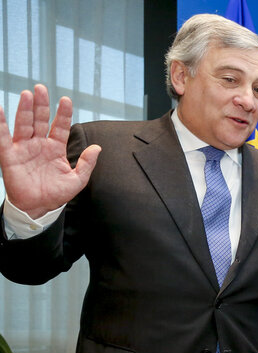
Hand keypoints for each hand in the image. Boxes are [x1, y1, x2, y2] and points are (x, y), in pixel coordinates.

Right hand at [0, 84, 99, 218]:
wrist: (38, 208)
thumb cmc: (56, 194)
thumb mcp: (77, 180)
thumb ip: (87, 164)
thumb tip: (97, 147)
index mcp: (56, 148)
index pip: (60, 126)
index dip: (63, 114)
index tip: (66, 100)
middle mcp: (40, 144)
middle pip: (40, 120)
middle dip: (41, 104)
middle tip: (41, 88)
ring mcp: (25, 148)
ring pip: (24, 124)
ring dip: (25, 109)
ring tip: (27, 95)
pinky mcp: (10, 155)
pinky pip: (3, 137)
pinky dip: (1, 124)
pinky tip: (0, 110)